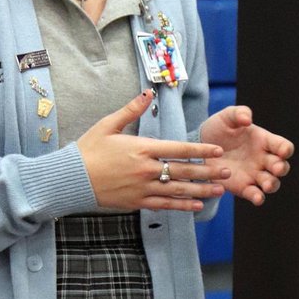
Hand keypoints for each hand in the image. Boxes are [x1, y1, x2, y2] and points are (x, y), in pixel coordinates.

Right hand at [78, 90, 228, 210]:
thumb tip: (147, 93)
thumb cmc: (87, 150)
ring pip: (178, 190)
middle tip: (228, 171)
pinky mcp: (137, 202)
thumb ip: (131, 110)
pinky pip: (164, 205)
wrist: (70, 179)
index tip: (217, 151)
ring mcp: (142, 188)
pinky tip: (197, 205)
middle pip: (183, 171)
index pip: (179, 149)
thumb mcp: (108, 125)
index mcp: (142, 148)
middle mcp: (146, 169)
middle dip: (208, 171)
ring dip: (201, 190)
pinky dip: (182, 206)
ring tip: (219, 190)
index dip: (201, 150)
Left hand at [199, 106, 292, 205]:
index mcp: (264, 141)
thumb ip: (239, 113)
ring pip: (272, 183)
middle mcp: (263, 159)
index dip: (286, 149)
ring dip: (272, 184)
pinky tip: (257, 198)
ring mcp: (254, 174)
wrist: (200, 146)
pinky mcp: (243, 187)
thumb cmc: (219, 129)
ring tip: (267, 185)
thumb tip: (248, 119)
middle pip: (281, 166)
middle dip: (281, 168)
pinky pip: (255, 194)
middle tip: (275, 168)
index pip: (282, 145)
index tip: (283, 151)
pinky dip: (258, 197)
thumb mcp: (227, 117)